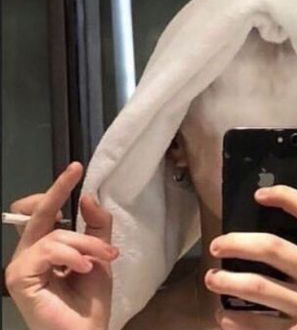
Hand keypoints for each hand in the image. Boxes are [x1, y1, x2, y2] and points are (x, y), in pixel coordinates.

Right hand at [5, 162, 118, 329]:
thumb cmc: (90, 301)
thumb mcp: (100, 254)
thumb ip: (96, 226)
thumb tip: (86, 196)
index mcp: (46, 247)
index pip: (44, 212)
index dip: (56, 191)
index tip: (75, 169)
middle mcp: (30, 253)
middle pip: (38, 213)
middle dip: (57, 190)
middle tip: (75, 171)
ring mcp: (21, 266)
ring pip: (55, 234)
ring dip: (85, 244)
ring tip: (102, 260)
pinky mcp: (19, 278)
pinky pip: (48, 250)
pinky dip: (72, 255)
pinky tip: (85, 268)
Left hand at [206, 185, 296, 329]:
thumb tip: (267, 231)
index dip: (284, 196)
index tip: (258, 195)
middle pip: (272, 248)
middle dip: (237, 243)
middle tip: (216, 245)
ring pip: (259, 287)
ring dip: (227, 282)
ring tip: (211, 279)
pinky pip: (260, 327)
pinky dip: (236, 321)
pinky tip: (224, 316)